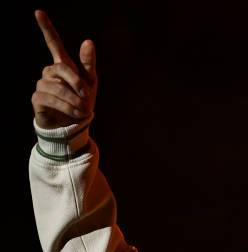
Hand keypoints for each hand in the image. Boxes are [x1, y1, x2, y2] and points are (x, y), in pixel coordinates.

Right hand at [32, 10, 97, 128]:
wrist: (75, 124)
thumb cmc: (83, 100)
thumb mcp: (91, 82)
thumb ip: (88, 62)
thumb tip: (88, 40)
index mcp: (63, 64)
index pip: (53, 43)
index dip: (46, 28)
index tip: (38, 12)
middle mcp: (50, 72)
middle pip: (61, 68)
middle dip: (76, 82)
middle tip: (86, 96)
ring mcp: (42, 84)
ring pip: (57, 87)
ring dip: (73, 99)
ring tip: (81, 108)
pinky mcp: (37, 98)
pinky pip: (50, 98)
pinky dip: (65, 106)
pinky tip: (72, 112)